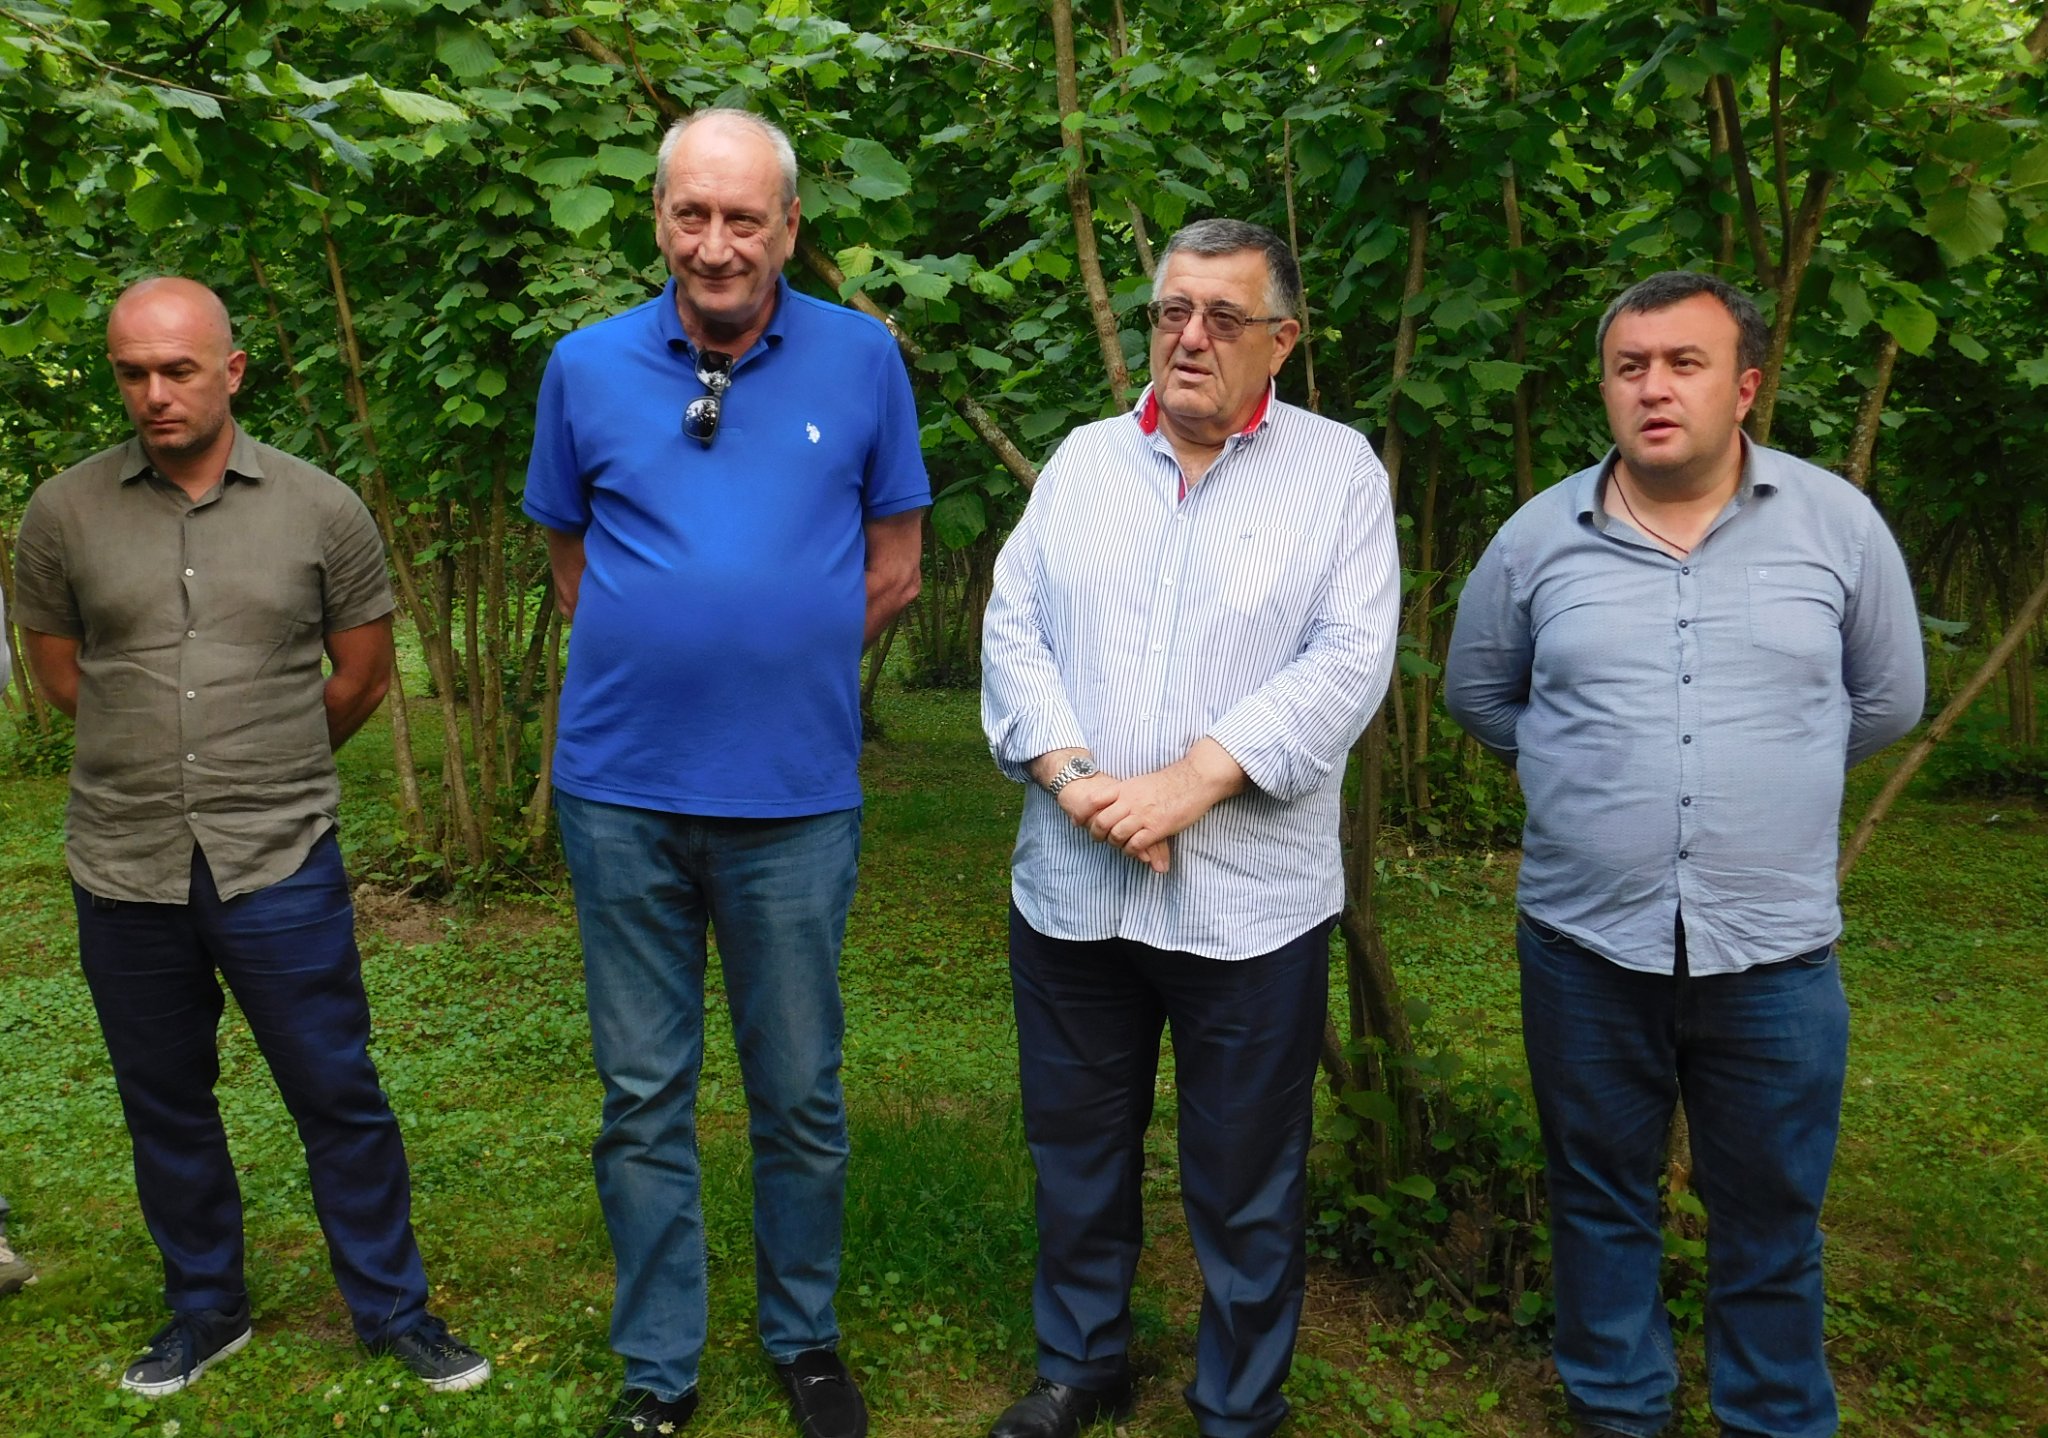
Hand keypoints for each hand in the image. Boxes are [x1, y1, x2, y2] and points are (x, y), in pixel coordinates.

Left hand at [1085, 739, 1246, 871]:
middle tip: (1098, 838)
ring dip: (1115, 843)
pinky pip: (1135, 845)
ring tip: (1119, 845)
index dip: (1083, 812)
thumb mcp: (1141, 782)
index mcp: (1126, 788)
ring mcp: (1143, 815)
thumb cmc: (1171, 781)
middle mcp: (1130, 801)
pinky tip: (1135, 850)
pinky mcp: (1157, 828)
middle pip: (1101, 821)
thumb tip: (1114, 800)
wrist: (1195, 779)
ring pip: (1116, 835)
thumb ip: (1126, 792)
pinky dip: (1131, 851)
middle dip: (1096, 833)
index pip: (1094, 800)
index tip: (1078, 821)